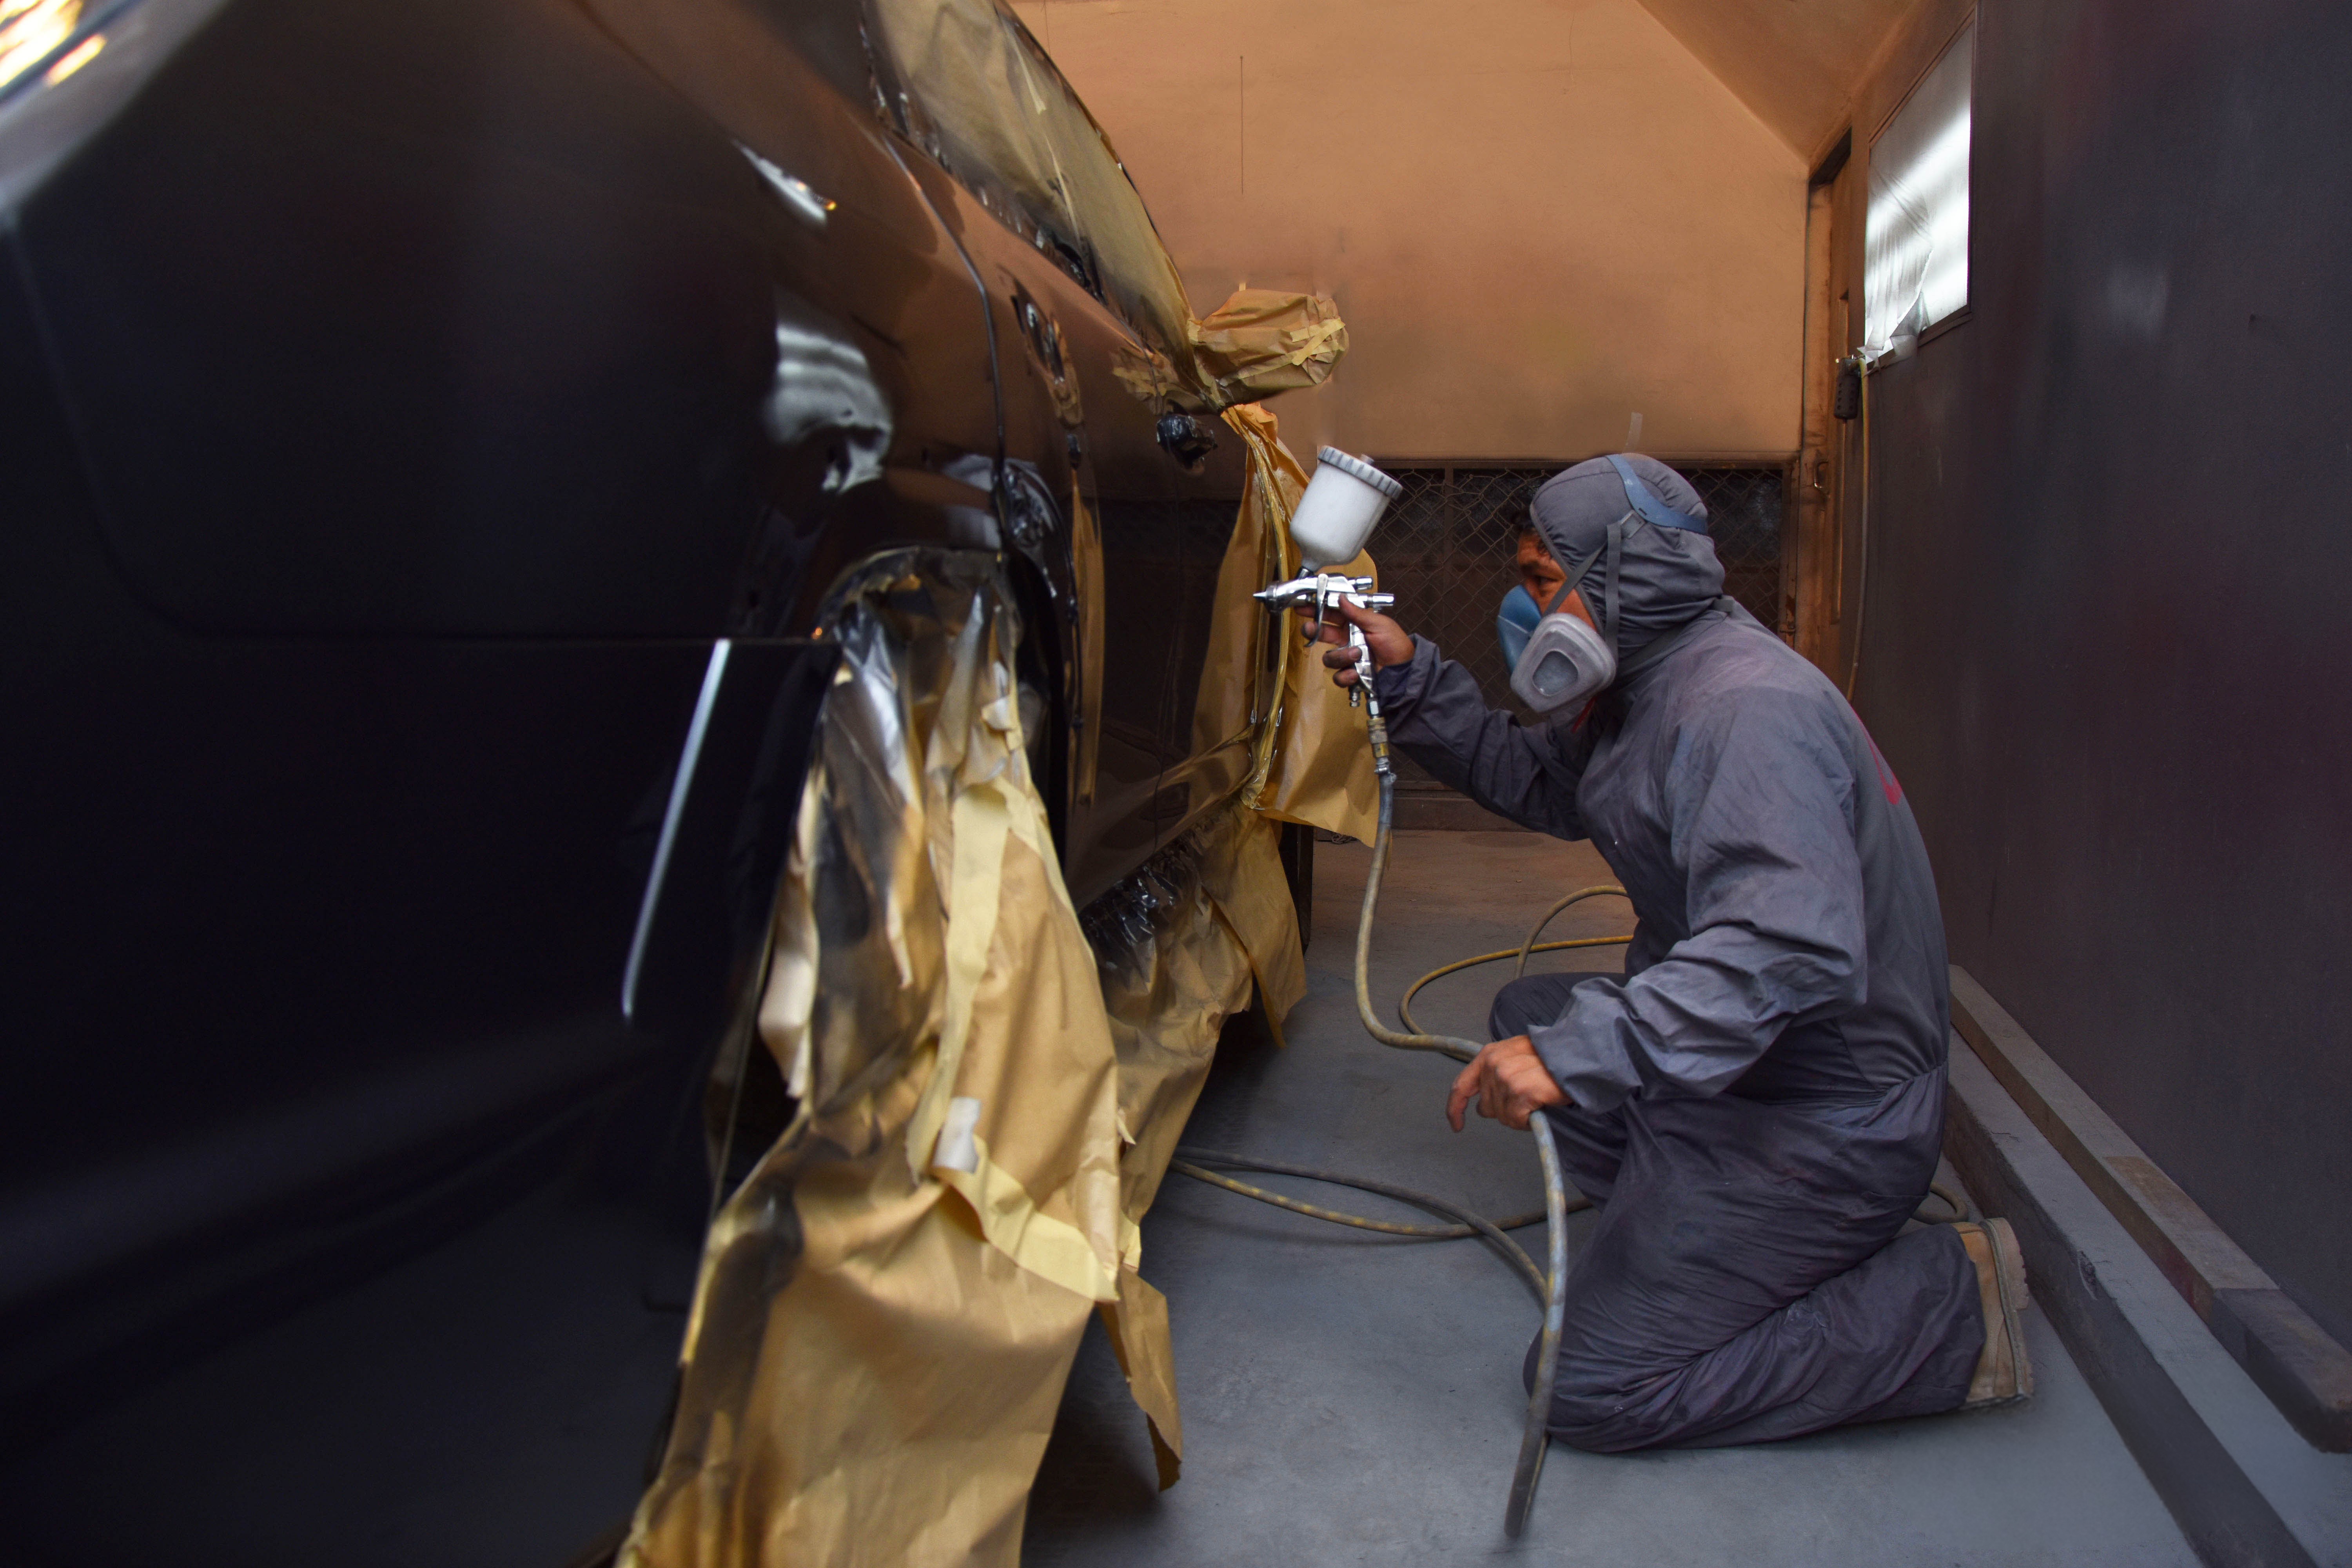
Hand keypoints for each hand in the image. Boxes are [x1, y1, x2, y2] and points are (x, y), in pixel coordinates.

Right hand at [1297, 597, 1413, 687]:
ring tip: (1357, 654)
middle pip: (1322, 634)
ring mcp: (1346, 657)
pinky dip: (1345, 675)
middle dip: (1313, 630)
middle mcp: (1346, 639)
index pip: (1331, 613)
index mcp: (1353, 624)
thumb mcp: (1379, 624)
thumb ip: (1358, 613)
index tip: (1303, 606)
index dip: (1316, 609)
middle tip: (1310, 628)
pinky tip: (1355, 673)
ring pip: (1329, 657)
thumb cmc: (1395, 643)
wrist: (1403, 670)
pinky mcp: (1349, 674)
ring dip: (1341, 656)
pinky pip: (1337, 676)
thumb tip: (1342, 598)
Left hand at [1447, 1035, 1567, 1131]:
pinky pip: (1515, 1120)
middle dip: (1503, 1110)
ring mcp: (1506, 1078)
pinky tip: (1538, 1107)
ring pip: (1502, 1116)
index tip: (1456, 1124)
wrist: (1577, 1057)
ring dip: (1518, 1115)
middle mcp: (1493, 1065)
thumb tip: (1483, 1103)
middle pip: (1486, 1108)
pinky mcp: (1521, 1092)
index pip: (1461, 1086)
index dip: (1455, 1108)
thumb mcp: (1516, 1056)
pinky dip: (1527, 1120)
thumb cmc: (1550, 1059)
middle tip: (1525, 1098)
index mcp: (1488, 1055)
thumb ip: (1496, 1073)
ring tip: (1535, 1099)